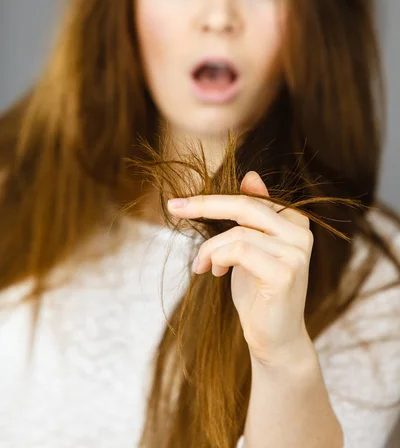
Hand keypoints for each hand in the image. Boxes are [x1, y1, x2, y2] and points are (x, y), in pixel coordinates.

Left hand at [167, 171, 314, 367]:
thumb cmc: (259, 292)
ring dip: (210, 250)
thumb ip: (253, 215)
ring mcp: (296, 253)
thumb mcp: (251, 248)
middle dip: (204, 205)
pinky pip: (239, 251)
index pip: (250, 198)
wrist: (275, 339)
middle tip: (174, 208)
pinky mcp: (285, 273)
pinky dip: (218, 259)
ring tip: (203, 266)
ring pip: (237, 233)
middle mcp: (300, 233)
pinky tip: (214, 273)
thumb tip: (251, 176)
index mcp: (294, 222)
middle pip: (245, 205)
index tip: (180, 203)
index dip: (213, 198)